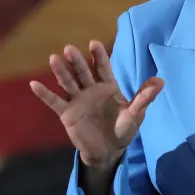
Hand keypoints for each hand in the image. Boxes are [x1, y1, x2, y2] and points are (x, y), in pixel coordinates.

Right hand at [29, 40, 163, 168]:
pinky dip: (45, 94)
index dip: (98, 56)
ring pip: (68, 83)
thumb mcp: (136, 114)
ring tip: (53, 58)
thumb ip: (144, 97)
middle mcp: (91, 89)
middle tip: (70, 48)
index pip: (103, 67)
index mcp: (108, 86)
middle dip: (77, 61)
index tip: (94, 43)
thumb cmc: (123, 128)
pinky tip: (34, 84)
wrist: (110, 150)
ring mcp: (77, 100)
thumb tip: (160, 81)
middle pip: (83, 72)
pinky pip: (55, 102)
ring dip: (60, 72)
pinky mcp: (67, 114)